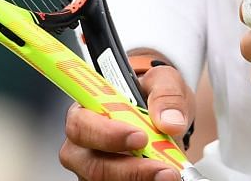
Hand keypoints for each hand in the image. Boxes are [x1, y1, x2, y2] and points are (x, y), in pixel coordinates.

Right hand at [58, 50, 191, 180]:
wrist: (165, 119)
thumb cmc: (152, 96)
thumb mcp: (163, 80)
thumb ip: (166, 93)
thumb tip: (169, 120)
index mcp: (87, 108)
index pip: (80, 123)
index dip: (106, 134)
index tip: (139, 137)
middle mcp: (84, 142)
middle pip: (91, 164)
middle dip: (130, 169)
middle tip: (163, 166)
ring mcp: (93, 167)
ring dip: (139, 180)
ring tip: (168, 173)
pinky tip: (159, 179)